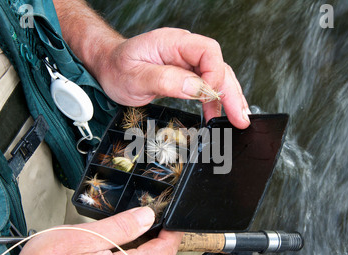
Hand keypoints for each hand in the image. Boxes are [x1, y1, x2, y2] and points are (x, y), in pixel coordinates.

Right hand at [0, 207, 181, 254]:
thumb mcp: (84, 237)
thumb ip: (121, 227)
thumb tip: (147, 216)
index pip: (162, 253)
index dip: (172, 234)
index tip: (173, 220)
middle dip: (166, 244)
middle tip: (163, 225)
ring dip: (152, 254)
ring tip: (145, 232)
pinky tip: (125, 250)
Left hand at [91, 27, 250, 128]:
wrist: (108, 68)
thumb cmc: (117, 68)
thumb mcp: (135, 77)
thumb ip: (166, 80)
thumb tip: (197, 88)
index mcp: (172, 42)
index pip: (208, 52)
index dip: (214, 74)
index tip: (208, 97)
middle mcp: (183, 50)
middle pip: (218, 67)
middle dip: (231, 92)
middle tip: (239, 117)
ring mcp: (186, 62)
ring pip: (217, 78)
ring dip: (229, 99)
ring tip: (237, 120)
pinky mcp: (186, 75)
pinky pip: (206, 86)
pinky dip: (216, 102)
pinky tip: (220, 116)